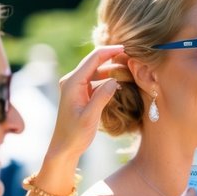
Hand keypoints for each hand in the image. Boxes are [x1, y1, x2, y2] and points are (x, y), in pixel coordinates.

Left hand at [44, 45, 125, 163]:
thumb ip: (102, 97)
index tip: (127, 48)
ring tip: (130, 69)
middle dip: (113, 57)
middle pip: (95, 61)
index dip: (110, 51)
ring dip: (112, 69)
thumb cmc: (75, 134)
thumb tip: (115, 80)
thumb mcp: (90, 117)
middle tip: (132, 58)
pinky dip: (108, 79)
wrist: (64, 147)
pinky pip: (96, 80)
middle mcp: (72, 81)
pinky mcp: (81, 93)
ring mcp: (76, 86)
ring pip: (97, 71)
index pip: (94, 59)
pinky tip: (121, 83)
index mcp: (72, 83)